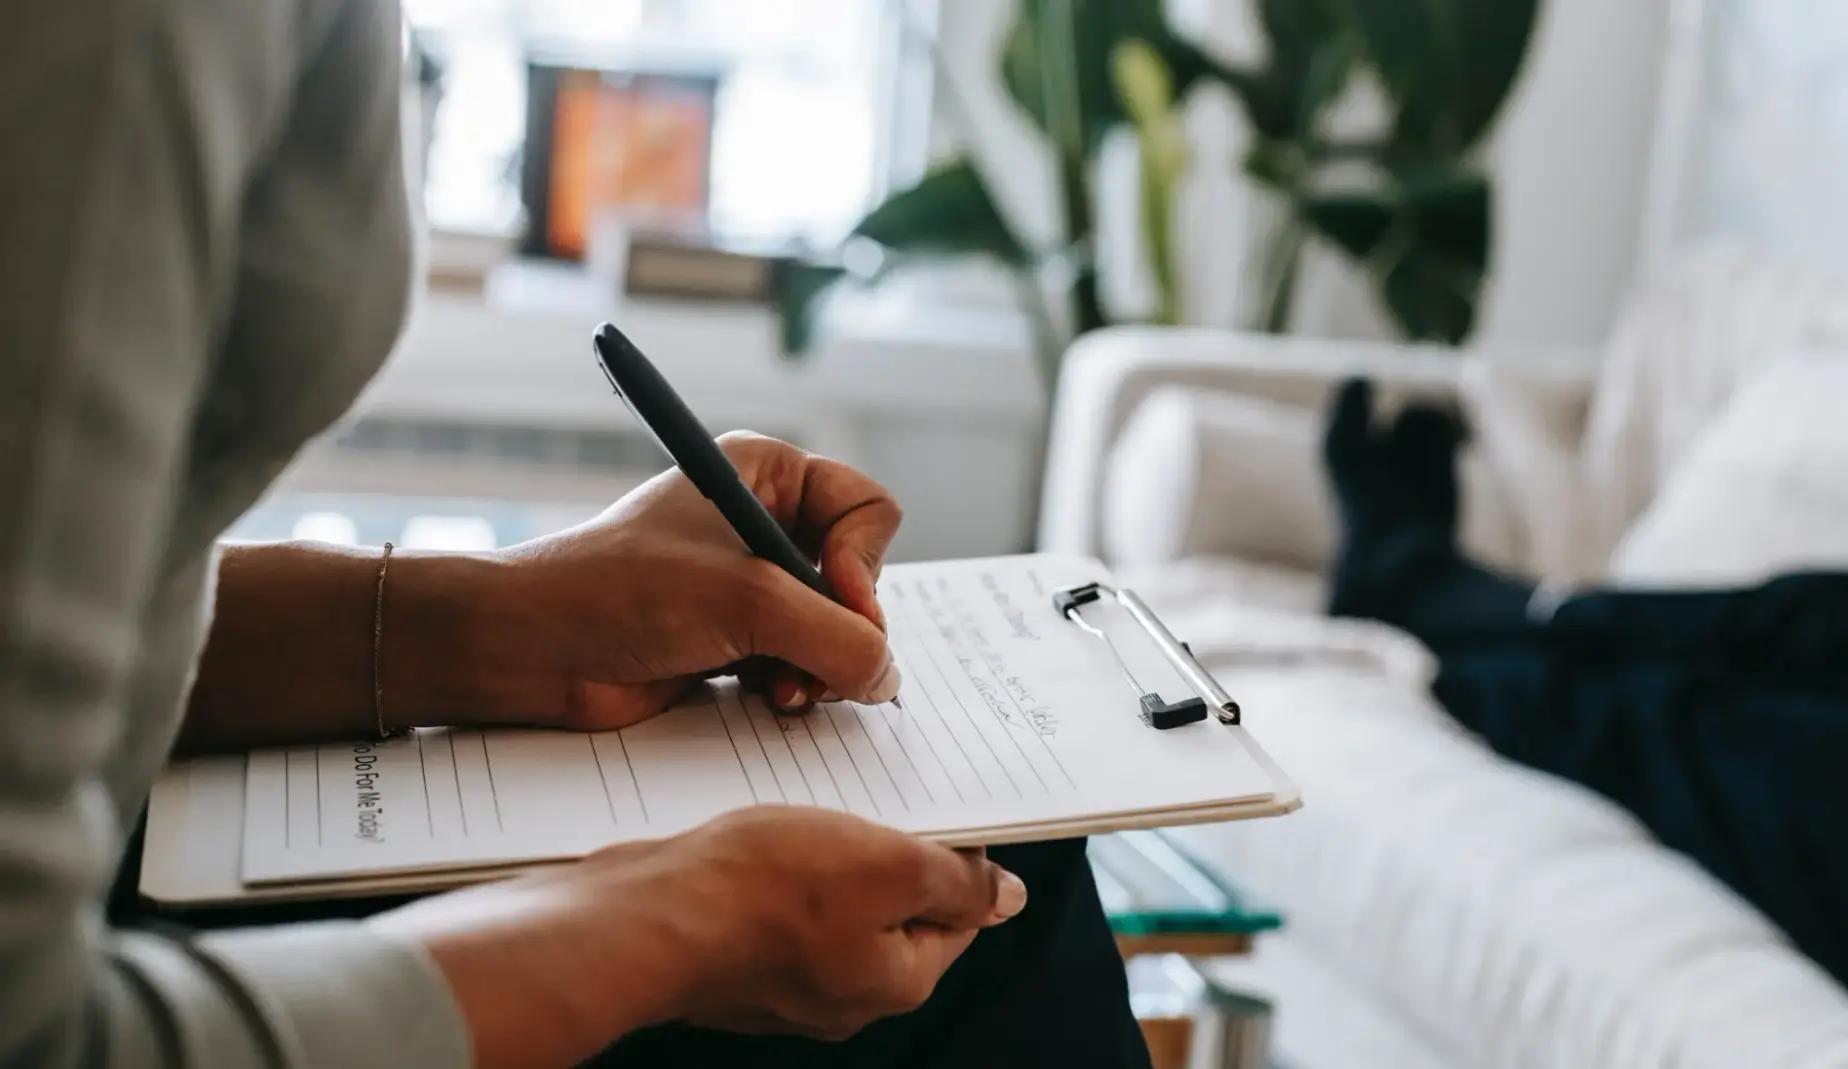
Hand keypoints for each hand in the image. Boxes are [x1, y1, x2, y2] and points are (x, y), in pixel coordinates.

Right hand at [372, 807, 1027, 1067]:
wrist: (641, 915)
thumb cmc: (759, 891)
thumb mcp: (889, 865)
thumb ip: (957, 881)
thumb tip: (1006, 897)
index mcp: (894, 982)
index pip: (958, 915)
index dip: (955, 854)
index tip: (936, 809)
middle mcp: (842, 995)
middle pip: (894, 910)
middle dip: (885, 851)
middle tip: (864, 803)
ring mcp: (783, 983)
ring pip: (831, 904)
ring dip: (827, 854)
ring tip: (805, 814)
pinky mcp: (734, 959)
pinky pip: (775, 907)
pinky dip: (773, 869)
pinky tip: (756, 839)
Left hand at [412, 432, 902, 729]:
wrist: (532, 649)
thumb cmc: (621, 592)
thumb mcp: (747, 601)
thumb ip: (837, 637)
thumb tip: (886, 677)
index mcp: (768, 474)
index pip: (870, 511)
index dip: (865, 563)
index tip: (839, 601)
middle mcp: (766, 522)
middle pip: (861, 578)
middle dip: (842, 628)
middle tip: (812, 662)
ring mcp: (752, 584)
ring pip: (836, 629)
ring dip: (820, 666)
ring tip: (785, 689)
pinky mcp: (736, 638)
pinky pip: (804, 662)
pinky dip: (797, 685)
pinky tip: (767, 698)